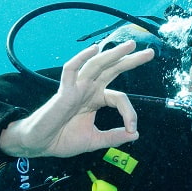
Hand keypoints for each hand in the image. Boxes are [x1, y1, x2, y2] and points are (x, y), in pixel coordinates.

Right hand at [0, 40, 155, 158]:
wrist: (40, 145)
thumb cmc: (62, 140)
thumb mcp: (94, 140)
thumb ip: (114, 137)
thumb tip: (135, 134)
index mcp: (95, 99)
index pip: (119, 97)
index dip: (129, 112)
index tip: (132, 128)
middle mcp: (88, 89)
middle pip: (112, 69)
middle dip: (131, 60)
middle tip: (150, 53)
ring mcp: (76, 88)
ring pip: (97, 65)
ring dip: (113, 54)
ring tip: (130, 45)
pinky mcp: (64, 91)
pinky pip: (71, 70)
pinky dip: (81, 58)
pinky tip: (94, 50)